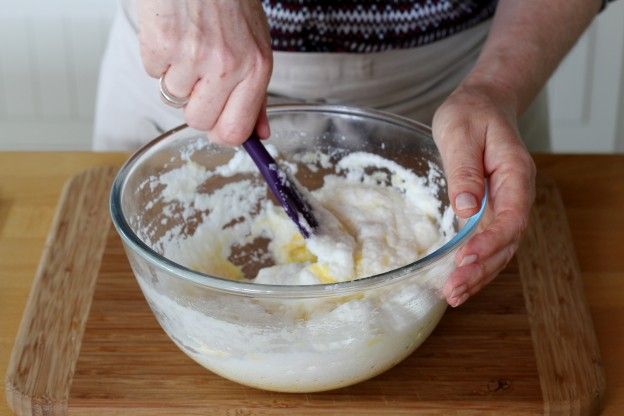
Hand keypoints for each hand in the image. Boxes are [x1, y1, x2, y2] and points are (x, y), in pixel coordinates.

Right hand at [137, 0, 272, 144]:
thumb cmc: (230, 1)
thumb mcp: (256, 46)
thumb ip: (257, 94)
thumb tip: (259, 134)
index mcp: (256, 68)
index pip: (235, 131)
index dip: (220, 133)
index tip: (216, 124)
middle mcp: (227, 66)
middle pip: (199, 122)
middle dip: (194, 106)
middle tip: (199, 76)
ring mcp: (192, 56)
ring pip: (173, 97)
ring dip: (176, 76)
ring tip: (188, 44)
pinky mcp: (161, 44)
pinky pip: (152, 72)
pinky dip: (158, 57)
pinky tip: (172, 33)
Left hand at [432, 80, 535, 306]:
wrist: (482, 105)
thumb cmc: (471, 114)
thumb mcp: (461, 133)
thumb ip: (465, 171)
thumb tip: (466, 208)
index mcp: (515, 175)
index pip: (510, 218)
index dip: (489, 243)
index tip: (464, 259)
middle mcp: (516, 195)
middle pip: (507, 242)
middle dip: (481, 269)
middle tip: (453, 290)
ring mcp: (505, 205)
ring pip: (500, 249)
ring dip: (478, 275)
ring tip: (453, 295)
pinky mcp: (491, 211)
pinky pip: (488, 243)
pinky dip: (475, 265)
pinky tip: (458, 281)